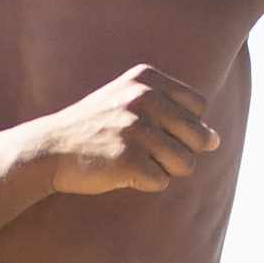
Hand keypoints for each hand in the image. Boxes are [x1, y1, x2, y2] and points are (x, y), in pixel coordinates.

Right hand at [37, 65, 220, 195]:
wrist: (46, 150)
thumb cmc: (93, 128)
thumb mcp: (127, 100)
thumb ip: (173, 113)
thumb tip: (216, 140)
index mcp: (146, 79)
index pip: (199, 107)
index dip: (180, 125)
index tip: (148, 127)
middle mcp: (143, 99)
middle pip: (199, 137)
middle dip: (177, 151)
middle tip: (141, 150)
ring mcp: (136, 129)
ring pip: (186, 164)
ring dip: (162, 169)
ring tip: (131, 160)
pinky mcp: (129, 160)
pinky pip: (161, 182)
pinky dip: (143, 183)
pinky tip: (118, 172)